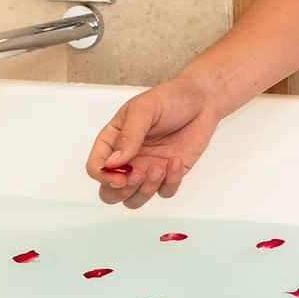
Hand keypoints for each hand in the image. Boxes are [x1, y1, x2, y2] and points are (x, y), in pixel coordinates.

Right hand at [85, 76, 221, 208]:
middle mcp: (128, 159)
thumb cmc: (169, 98)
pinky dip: (170, 183)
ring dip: (146, 191)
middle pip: (110, 192)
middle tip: (138, 175)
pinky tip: (176, 161)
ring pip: (135, 199)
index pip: (96, 167)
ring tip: (159, 167)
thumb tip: (112, 163)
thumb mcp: (144, 109)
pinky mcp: (170, 175)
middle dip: (122, 191)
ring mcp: (147, 169)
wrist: (202, 99)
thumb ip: (129, 136)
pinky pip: (164, 192)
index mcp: (113, 141)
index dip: (103, 177)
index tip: (119, 176)